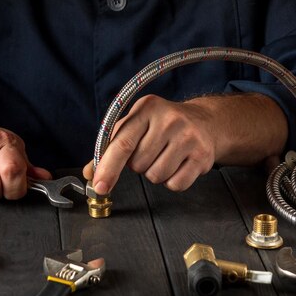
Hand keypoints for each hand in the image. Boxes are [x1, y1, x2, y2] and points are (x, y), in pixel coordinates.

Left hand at [83, 94, 216, 193]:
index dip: (108, 168)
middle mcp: (169, 120)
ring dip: (155, 173)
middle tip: (151, 150)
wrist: (205, 121)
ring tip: (165, 156)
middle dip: (139, 165)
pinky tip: (178, 164)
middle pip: (138, 164)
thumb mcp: (136, 124)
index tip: (99, 186)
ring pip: (156, 176)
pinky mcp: (202, 156)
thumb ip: (111, 146)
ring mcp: (188, 137)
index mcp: (147, 108)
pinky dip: (172, 181)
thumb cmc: (163, 124)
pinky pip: (175, 184)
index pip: (122, 143)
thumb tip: (90, 173)